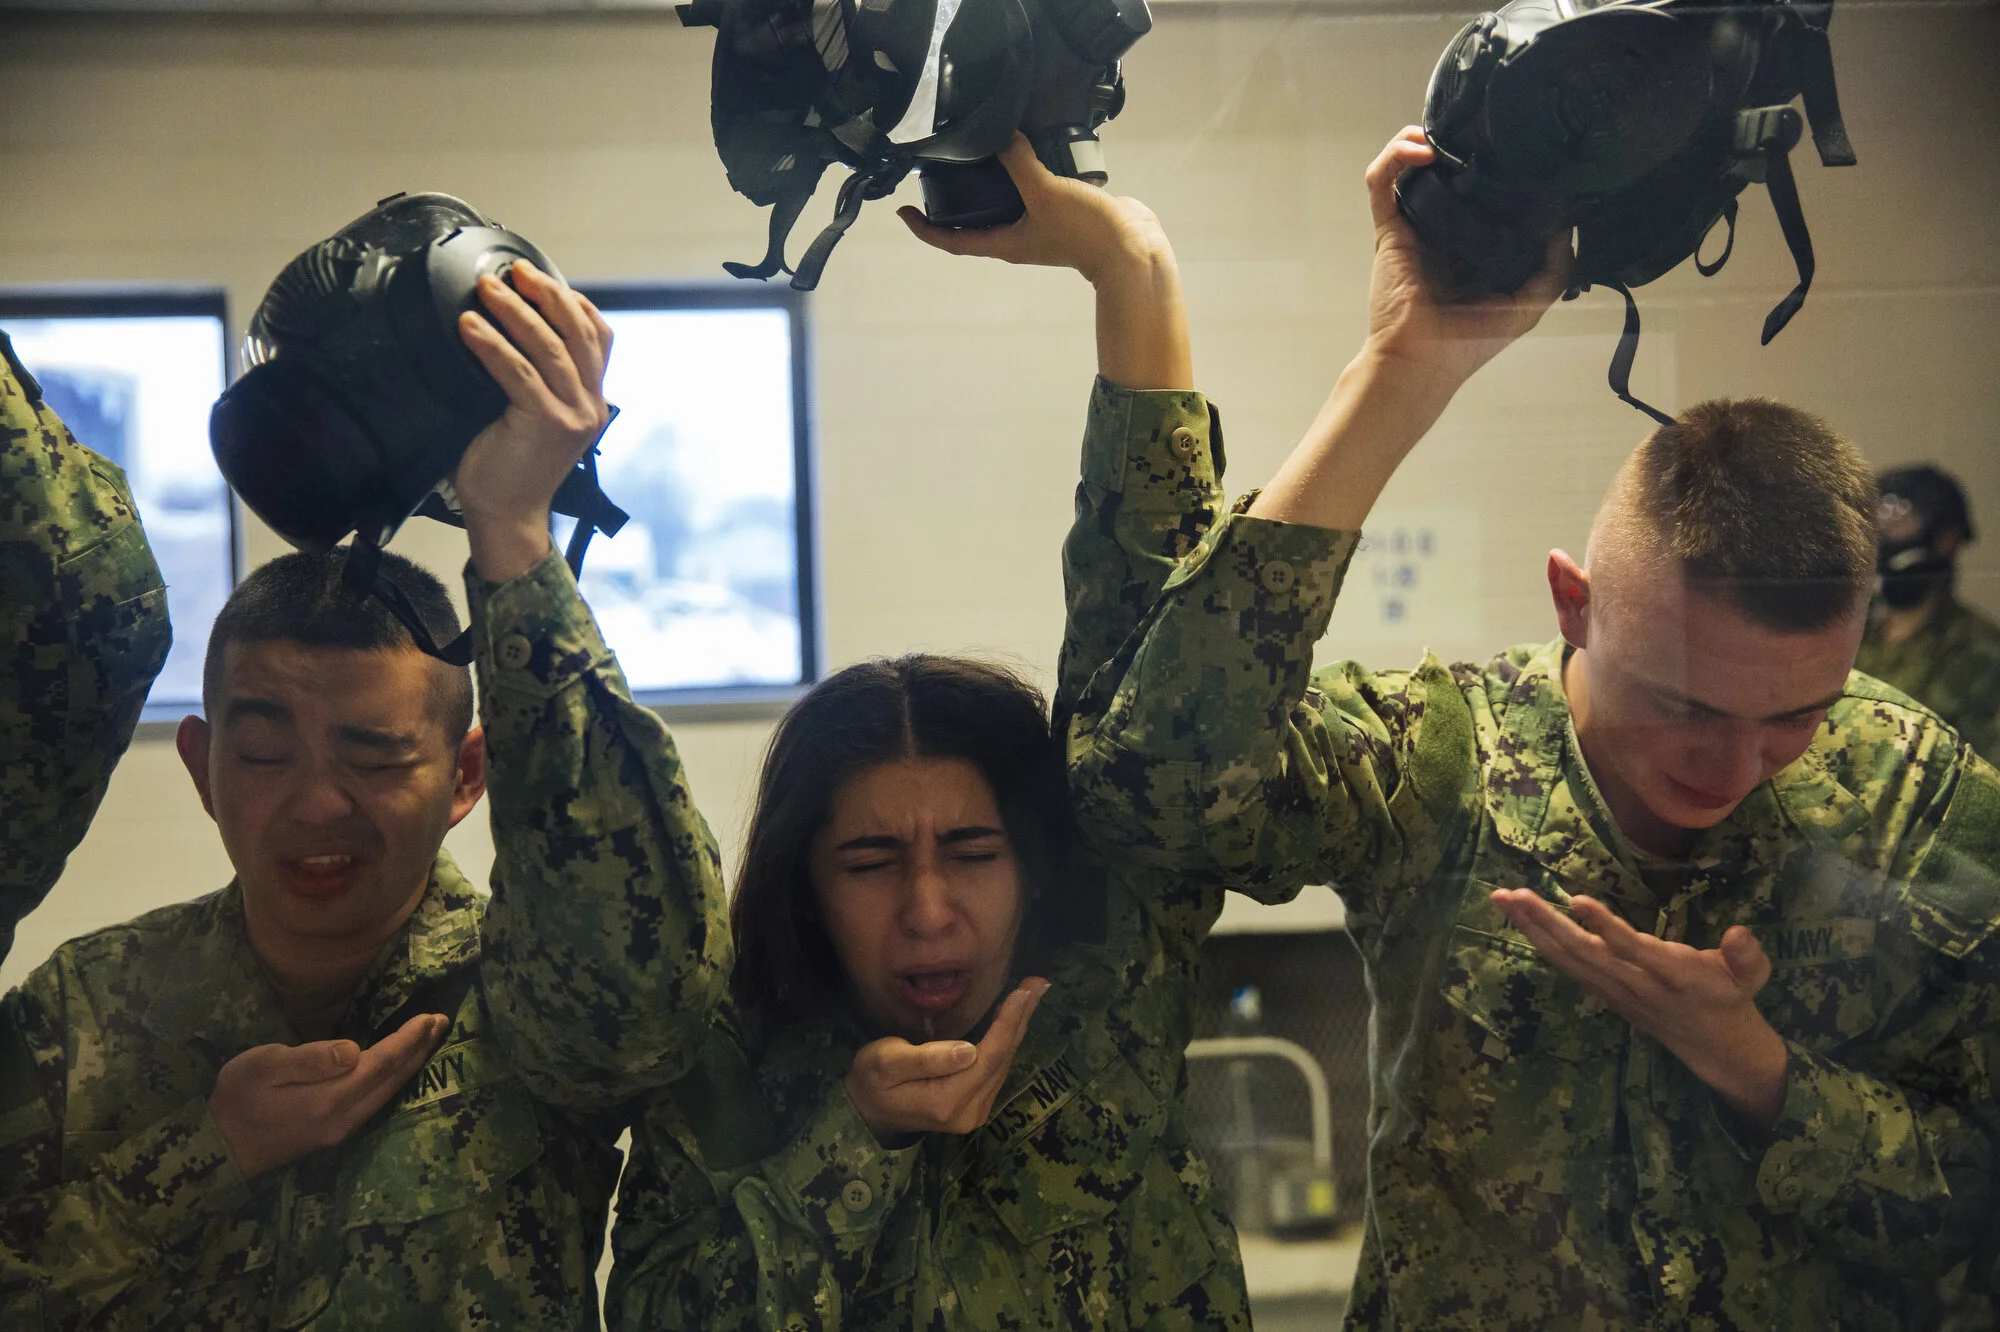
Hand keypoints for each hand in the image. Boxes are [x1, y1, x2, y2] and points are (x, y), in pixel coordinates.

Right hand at [208, 1012, 449, 1178]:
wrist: (217, 1150)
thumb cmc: (236, 1098)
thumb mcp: (263, 1067)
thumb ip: (310, 1059)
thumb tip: (354, 1050)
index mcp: (329, 1099)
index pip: (381, 1064)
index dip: (408, 1041)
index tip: (430, 1018)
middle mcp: (343, 1118)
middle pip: (392, 1081)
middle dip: (419, 1050)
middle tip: (442, 1022)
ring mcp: (340, 1129)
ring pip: (387, 1094)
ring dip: (410, 1065)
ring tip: (429, 1039)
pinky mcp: (334, 1133)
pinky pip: (376, 1102)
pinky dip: (393, 1080)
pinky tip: (398, 1068)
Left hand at [453, 260, 614, 582]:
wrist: (507, 516)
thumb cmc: (509, 468)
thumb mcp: (533, 416)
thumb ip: (536, 381)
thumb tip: (507, 333)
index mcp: (592, 401)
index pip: (600, 339)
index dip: (574, 303)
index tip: (541, 279)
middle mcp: (590, 405)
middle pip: (578, 333)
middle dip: (546, 294)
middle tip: (513, 272)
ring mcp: (572, 414)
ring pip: (549, 347)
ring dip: (516, 312)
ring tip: (487, 289)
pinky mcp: (545, 423)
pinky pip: (519, 372)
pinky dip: (493, 345)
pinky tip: (469, 327)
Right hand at [843, 978, 1049, 1139]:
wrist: (867, 1114)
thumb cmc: (871, 1080)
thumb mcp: (886, 1063)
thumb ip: (927, 1059)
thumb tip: (969, 1050)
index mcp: (946, 1101)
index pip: (987, 1056)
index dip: (1007, 1022)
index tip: (1024, 991)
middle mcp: (969, 1112)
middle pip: (1002, 1059)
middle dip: (1020, 1019)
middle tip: (1038, 983)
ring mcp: (974, 1113)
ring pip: (1003, 1063)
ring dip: (1017, 1027)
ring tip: (1032, 994)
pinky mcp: (975, 1108)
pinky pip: (997, 1069)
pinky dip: (1006, 1041)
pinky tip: (1013, 1019)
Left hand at [898, 136, 1190, 389]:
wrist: (1132, 248)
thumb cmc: (1085, 234)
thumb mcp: (1044, 193)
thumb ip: (1019, 163)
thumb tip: (1001, 135)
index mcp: (1004, 242)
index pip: (952, 241)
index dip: (924, 229)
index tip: (903, 212)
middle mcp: (1018, 235)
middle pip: (973, 221)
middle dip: (951, 202)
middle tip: (934, 177)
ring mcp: (1040, 223)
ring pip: (1003, 203)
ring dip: (988, 183)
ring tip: (975, 155)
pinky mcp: (1061, 209)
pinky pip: (1033, 190)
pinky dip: (1024, 171)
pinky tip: (1027, 148)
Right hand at [1362, 128, 1570, 390]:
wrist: (1422, 362)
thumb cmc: (1468, 342)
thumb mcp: (1530, 302)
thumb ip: (1555, 265)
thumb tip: (1567, 221)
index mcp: (1472, 243)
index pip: (1480, 191)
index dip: (1492, 165)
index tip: (1514, 149)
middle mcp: (1441, 229)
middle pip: (1443, 170)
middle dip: (1454, 143)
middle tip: (1476, 130)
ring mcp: (1411, 226)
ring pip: (1408, 166)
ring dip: (1418, 140)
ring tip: (1438, 134)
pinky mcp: (1388, 229)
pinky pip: (1381, 181)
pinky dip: (1395, 156)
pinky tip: (1421, 149)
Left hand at [1490, 890, 1789, 1127]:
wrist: (1713, 1045)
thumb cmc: (1730, 997)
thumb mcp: (1751, 977)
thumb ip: (1747, 957)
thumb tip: (1740, 934)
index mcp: (1673, 976)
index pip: (1635, 952)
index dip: (1608, 929)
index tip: (1579, 901)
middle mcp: (1635, 984)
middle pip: (1585, 954)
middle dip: (1547, 924)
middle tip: (1514, 894)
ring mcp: (1614, 990)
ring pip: (1568, 959)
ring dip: (1533, 929)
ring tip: (1503, 898)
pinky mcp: (1602, 991)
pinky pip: (1566, 965)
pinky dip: (1541, 941)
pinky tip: (1519, 919)